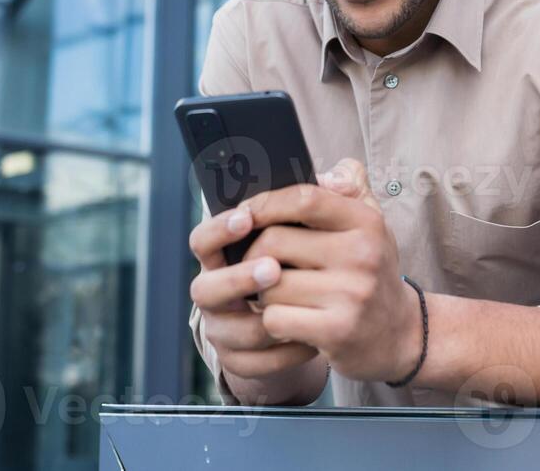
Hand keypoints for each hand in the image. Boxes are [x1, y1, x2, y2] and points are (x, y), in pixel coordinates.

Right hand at [189, 205, 319, 385]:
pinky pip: (255, 362)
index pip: (203, 240)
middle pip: (205, 289)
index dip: (219, 229)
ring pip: (232, 330)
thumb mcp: (317, 232)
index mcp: (226, 256)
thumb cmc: (310, 267)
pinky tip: (310, 340)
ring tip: (305, 305)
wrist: (319, 321)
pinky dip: (284, 352)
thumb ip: (326, 199)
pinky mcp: (242, 362)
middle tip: (273, 267)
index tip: (246, 217)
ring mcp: (225, 329)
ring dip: (268, 318)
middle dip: (238, 278)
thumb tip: (336, 176)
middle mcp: (216, 292)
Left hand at [241, 158, 424, 384]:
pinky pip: (276, 318)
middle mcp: (362, 254)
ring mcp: (351, 294)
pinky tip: (289, 320)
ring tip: (277, 294)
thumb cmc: (372, 271)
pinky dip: (273, 320)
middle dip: (254, 255)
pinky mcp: (338, 331)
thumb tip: (324, 174)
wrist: (401, 333)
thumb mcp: (371, 223)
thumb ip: (350, 187)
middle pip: (274, 242)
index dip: (265, 204)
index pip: (303, 199)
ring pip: (269, 284)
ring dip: (262, 292)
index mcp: (366, 221)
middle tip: (257, 265)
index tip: (244, 214)